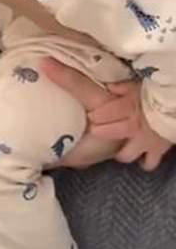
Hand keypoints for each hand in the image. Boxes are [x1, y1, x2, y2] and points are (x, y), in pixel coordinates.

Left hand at [43, 61, 171, 170]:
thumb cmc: (158, 95)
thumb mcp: (139, 86)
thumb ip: (122, 88)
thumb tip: (107, 87)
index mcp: (128, 107)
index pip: (105, 113)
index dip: (95, 116)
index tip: (89, 116)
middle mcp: (133, 126)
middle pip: (110, 133)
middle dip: (99, 132)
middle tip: (95, 131)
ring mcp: (145, 141)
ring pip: (126, 155)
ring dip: (120, 153)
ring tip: (117, 150)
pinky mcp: (157, 151)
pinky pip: (149, 163)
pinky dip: (144, 162)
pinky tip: (141, 159)